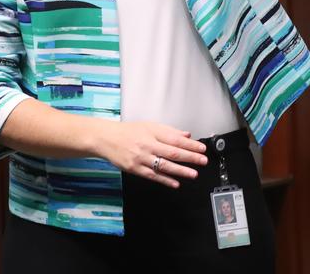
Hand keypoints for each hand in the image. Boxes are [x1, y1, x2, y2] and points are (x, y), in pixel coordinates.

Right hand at [93, 120, 208, 188]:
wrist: (106, 139)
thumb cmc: (128, 132)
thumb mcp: (149, 126)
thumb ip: (168, 131)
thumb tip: (187, 135)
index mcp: (152, 132)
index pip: (175, 139)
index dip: (190, 144)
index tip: (202, 148)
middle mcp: (147, 145)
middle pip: (172, 152)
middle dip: (190, 157)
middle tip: (203, 161)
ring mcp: (141, 158)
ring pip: (164, 166)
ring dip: (180, 171)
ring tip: (193, 174)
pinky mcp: (135, 169)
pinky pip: (153, 176)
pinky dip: (165, 180)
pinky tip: (175, 183)